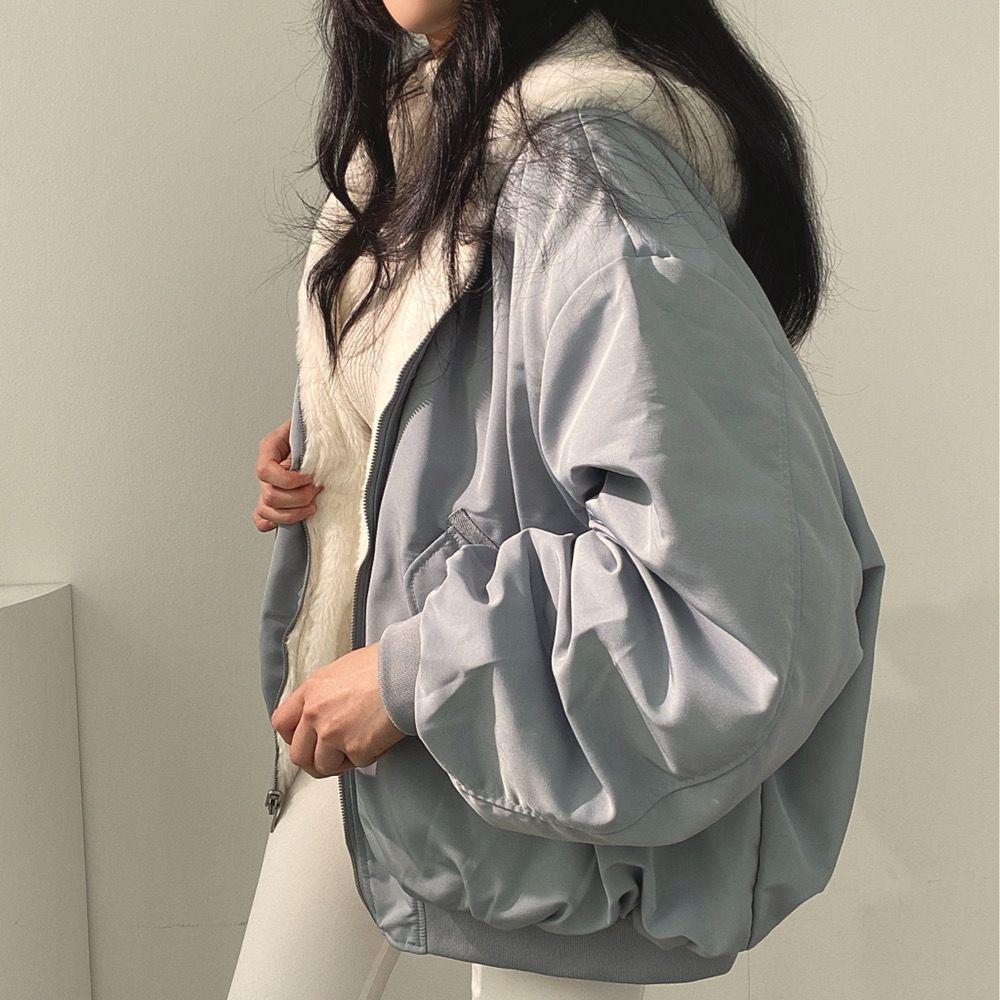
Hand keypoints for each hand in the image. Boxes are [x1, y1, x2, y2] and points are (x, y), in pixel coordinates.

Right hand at [252, 417, 323, 530]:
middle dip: (298, 498)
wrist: (319, 437)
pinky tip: (294, 517)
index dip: (288, 480)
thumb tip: (314, 460)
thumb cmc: (314, 432)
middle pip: (269, 496)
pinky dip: (275, 523)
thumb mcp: (310, 430)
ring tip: (313, 505)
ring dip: (294, 513)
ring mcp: (267, 487)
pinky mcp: (273, 501)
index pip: (265, 471)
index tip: (309, 478)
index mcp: (269, 449)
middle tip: (317, 490)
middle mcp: (266, 471)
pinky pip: (261, 519)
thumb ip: (307, 442)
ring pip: (267, 511)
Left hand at [270, 641, 407, 777]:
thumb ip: (328, 692)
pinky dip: (370, 755)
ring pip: (323, 766)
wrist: (406, 671)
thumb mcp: (344, 668)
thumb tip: (331, 707)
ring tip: (360, 747)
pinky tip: (380, 738)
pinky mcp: (355, 748)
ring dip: (341, 762)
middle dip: (315, 761)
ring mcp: (333, 732)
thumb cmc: (385, 663)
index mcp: (311, 690)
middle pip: (298, 754)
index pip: (282, 722)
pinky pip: (357, 763)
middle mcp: (315, 712)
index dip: (293, 738)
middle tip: (333, 758)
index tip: (306, 742)